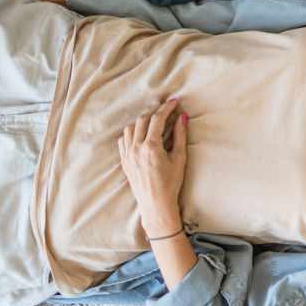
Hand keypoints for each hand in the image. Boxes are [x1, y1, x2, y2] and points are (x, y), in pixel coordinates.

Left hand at [119, 98, 188, 236]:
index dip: (166, 108)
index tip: (174, 102)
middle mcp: (136, 148)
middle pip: (142, 120)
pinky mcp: (124, 161)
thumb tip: (182, 117)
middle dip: (155, 113)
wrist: (156, 204)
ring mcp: (128, 155)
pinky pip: (123, 140)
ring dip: (142, 123)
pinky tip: (141, 137)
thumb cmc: (171, 183)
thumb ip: (180, 135)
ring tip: (154, 125)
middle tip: (166, 113)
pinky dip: (132, 134)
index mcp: (151, 147)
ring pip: (130, 129)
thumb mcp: (180, 158)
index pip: (157, 119)